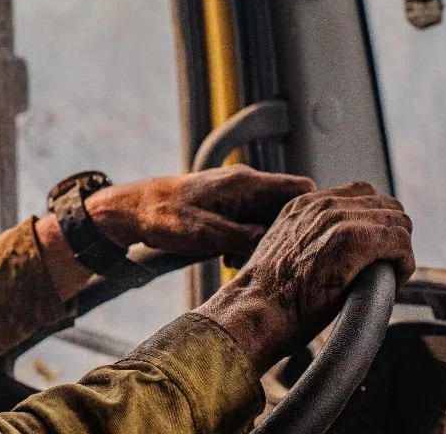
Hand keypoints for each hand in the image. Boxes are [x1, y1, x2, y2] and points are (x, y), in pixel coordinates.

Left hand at [87, 164, 315, 257]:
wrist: (131, 211)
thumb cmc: (164, 218)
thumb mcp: (208, 235)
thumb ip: (248, 238)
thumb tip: (283, 244)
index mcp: (246, 183)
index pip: (301, 189)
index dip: (314, 214)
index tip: (312, 241)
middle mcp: (245, 184)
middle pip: (288, 206)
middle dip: (286, 234)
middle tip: (275, 259)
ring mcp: (234, 194)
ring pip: (268, 217)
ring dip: (263, 240)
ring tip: (244, 261)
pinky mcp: (223, 206)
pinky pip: (249, 222)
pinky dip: (246, 240)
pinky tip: (229, 259)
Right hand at [196, 182, 414, 373]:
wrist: (257, 308)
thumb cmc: (267, 293)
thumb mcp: (281, 248)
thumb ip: (307, 236)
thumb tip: (332, 248)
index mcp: (304, 203)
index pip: (362, 193)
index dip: (374, 221)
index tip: (372, 248)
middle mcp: (322, 204)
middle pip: (386, 205)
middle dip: (391, 235)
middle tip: (384, 264)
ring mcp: (338, 220)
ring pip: (398, 222)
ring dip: (399, 250)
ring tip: (387, 275)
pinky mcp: (354, 241)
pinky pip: (401, 243)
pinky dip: (404, 264)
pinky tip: (391, 280)